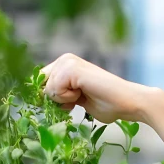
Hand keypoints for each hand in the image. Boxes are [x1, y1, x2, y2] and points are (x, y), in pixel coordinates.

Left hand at [41, 53, 155, 123]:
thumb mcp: (75, 99)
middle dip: (56, 99)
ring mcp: (68, 62)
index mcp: (66, 64)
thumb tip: (37, 98)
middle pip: (41, 86)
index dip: (47, 98)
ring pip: (47, 89)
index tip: (66, 104)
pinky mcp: (72, 69)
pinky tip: (83, 93)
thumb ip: (59, 95)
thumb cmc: (106, 104)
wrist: (127, 103)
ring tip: (83, 95)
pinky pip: (54, 90)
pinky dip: (67, 98)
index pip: (39, 83)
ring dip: (63, 100)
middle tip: (77, 99)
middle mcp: (66, 59)